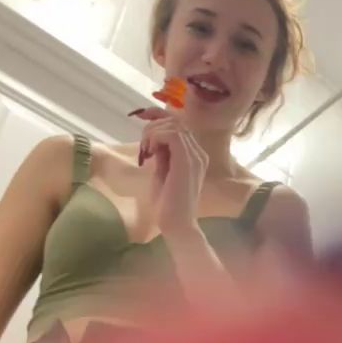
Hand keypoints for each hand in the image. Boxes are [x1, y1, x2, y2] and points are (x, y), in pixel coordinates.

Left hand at [132, 105, 208, 236]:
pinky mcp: (187, 160)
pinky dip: (155, 138)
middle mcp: (199, 153)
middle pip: (175, 121)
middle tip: (144, 149)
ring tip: (146, 152)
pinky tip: (150, 153)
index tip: (142, 124)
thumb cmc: (167, 205)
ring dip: (153, 133)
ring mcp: (195, 156)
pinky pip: (171, 134)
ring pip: (173, 125)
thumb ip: (162, 154)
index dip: (159, 118)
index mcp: (195, 156)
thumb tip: (153, 138)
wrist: (176, 225)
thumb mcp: (162, 172)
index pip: (179, 125)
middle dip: (153, 127)